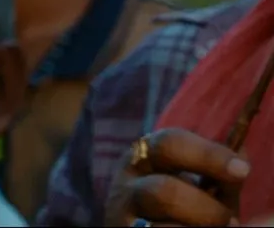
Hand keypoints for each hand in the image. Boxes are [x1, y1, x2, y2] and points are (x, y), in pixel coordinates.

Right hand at [106, 128, 249, 226]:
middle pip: (164, 190)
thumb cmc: (184, 208)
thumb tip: (239, 156)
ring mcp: (122, 217)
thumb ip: (217, 175)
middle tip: (229, 219)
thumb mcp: (200, 186)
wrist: (149, 227)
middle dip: (205, 208)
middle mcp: (126, 184)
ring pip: (163, 226)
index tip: (242, 169)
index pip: (169, 144)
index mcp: (144, 157)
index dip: (208, 155)